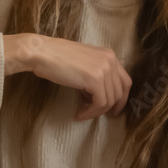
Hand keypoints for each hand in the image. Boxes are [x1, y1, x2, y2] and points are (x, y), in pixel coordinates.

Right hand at [5, 34, 132, 119]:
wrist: (42, 53)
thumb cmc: (57, 58)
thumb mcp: (84, 63)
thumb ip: (96, 74)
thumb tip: (100, 95)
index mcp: (109, 55)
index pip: (125, 81)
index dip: (121, 99)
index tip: (113, 110)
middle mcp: (110, 60)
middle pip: (120, 92)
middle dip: (109, 107)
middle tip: (95, 114)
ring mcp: (104, 68)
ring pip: (109, 100)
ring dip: (96, 111)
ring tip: (81, 112)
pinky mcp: (95, 79)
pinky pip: (100, 103)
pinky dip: (90, 112)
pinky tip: (79, 113)